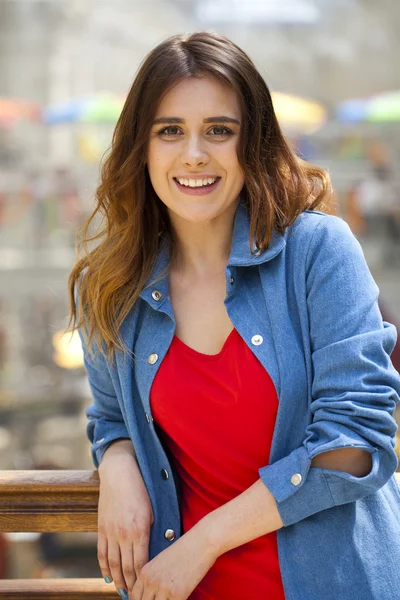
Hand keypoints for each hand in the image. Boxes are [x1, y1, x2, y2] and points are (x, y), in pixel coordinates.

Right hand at [97, 452, 153, 595]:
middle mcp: (123, 534)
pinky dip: (104, 567)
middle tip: (135, 596)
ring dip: (117, 580)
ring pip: (112, 564)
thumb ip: (154, 530)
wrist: (119, 472)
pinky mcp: (101, 528)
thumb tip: (158, 549)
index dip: (143, 579)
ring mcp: (110, 532)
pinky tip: (108, 577)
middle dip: (131, 584)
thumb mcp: (153, 509)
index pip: (141, 564)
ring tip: (122, 591)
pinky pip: (101, 553)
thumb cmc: (141, 489)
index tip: (146, 588)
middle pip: (126, 568)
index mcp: (139, 530)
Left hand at [130, 522, 217, 599]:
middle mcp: (150, 581)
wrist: (200, 542)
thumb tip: (150, 592)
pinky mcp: (177, 594)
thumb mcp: (161, 561)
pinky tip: (178, 599)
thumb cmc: (184, 549)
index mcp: (144, 571)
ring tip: (169, 598)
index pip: (134, 596)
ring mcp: (163, 588)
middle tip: (161, 599)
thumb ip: (152, 576)